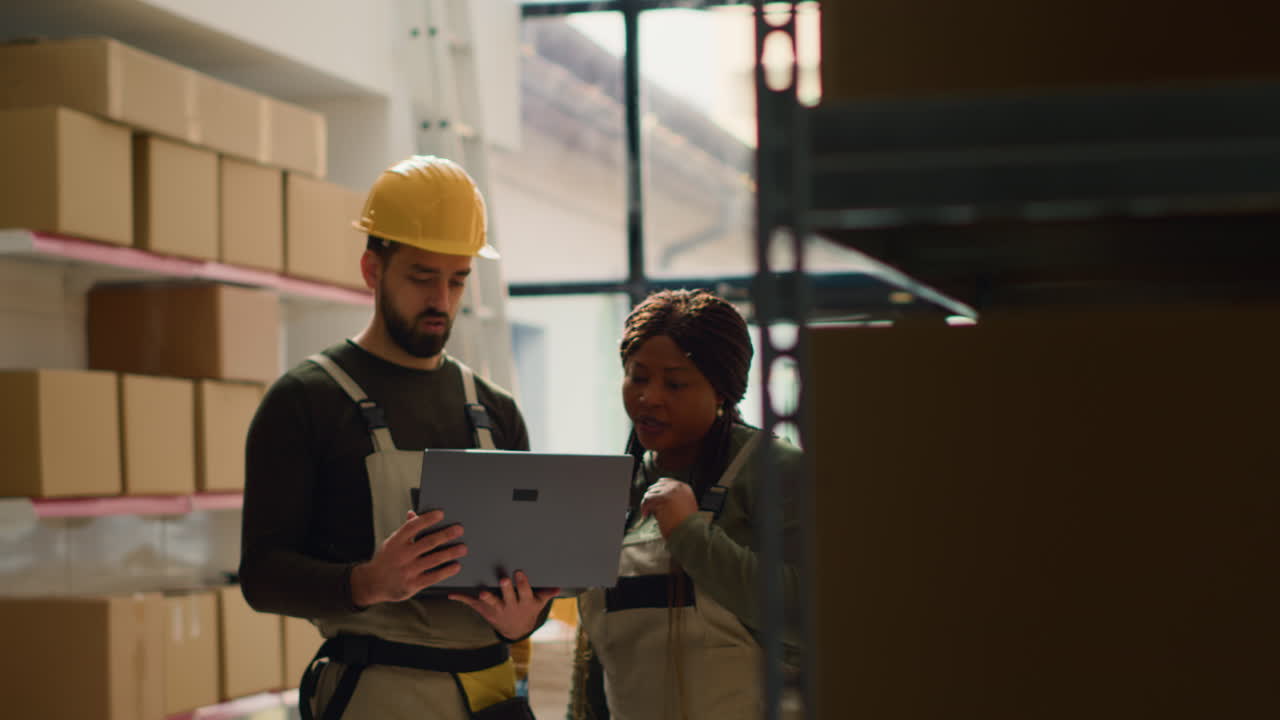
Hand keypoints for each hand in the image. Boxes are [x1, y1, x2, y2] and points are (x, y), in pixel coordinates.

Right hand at [350, 510, 466, 606]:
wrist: (372, 583)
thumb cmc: (386, 559)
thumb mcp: (391, 542)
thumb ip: (405, 530)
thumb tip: (413, 513)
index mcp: (396, 541)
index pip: (413, 526)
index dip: (427, 519)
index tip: (441, 513)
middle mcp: (402, 555)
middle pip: (428, 542)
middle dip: (445, 535)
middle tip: (459, 529)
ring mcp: (407, 570)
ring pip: (433, 559)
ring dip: (450, 553)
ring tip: (463, 548)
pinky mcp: (412, 585)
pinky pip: (433, 577)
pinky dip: (446, 571)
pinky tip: (456, 566)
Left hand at [449, 571, 559, 640]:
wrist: (515, 629)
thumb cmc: (527, 609)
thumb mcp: (538, 603)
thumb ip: (546, 593)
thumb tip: (558, 587)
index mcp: (524, 602)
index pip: (524, 591)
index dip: (521, 583)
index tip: (518, 572)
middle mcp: (510, 606)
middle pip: (507, 597)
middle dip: (505, 589)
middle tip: (502, 580)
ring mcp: (496, 609)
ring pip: (491, 603)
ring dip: (486, 598)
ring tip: (482, 592)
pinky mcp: (484, 610)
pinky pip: (472, 604)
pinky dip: (461, 599)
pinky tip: (451, 594)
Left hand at [639, 478, 697, 538]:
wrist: (689, 532)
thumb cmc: (686, 524)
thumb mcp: (684, 507)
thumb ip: (674, 499)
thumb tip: (657, 496)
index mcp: (684, 488)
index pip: (665, 482)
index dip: (656, 490)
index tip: (651, 498)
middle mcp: (677, 487)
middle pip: (656, 487)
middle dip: (651, 498)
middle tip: (648, 508)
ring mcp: (670, 491)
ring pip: (650, 493)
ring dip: (647, 504)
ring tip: (648, 512)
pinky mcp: (663, 498)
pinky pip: (647, 499)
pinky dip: (644, 507)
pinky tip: (646, 514)